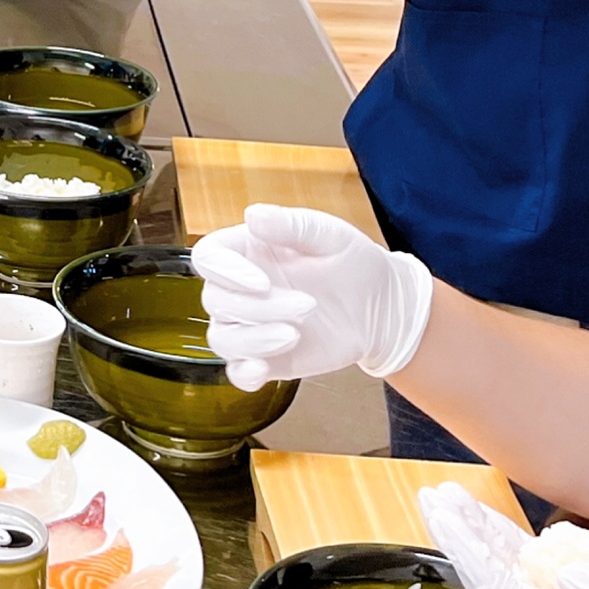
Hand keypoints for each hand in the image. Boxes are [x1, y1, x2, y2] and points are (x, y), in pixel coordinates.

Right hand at [190, 201, 433, 387]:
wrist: (380, 307)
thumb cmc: (351, 261)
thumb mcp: (328, 235)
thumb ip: (290, 224)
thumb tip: (251, 215)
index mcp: (246, 251)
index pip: (208, 258)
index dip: (224, 271)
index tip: (261, 282)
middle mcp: (240, 288)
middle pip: (216, 300)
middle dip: (260, 308)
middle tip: (308, 306)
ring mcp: (250, 326)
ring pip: (222, 338)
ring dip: (255, 339)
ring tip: (296, 333)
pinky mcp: (266, 358)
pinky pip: (236, 372)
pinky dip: (243, 373)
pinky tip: (262, 369)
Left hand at [419, 486, 588, 588]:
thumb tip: (565, 574)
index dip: (468, 552)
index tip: (442, 512)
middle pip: (502, 586)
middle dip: (466, 539)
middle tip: (435, 494)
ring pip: (520, 581)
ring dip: (487, 540)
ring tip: (456, 502)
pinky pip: (547, 583)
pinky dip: (521, 551)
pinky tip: (508, 530)